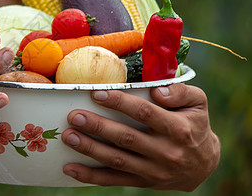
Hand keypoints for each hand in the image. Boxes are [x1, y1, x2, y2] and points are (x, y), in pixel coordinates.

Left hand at [61, 83, 219, 190]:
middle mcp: (165, 151)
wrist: (204, 164)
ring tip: (69, 137)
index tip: (97, 94)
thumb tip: (156, 91)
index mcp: (177, 129)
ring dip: (90, 149)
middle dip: (98, 127)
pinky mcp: (143, 181)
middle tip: (75, 116)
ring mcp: (153, 170)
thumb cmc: (194, 124)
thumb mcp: (198, 103)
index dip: (119, 103)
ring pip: (116, 160)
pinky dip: (90, 176)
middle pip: (126, 138)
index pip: (144, 113)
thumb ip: (180, 91)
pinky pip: (114, 180)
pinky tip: (70, 168)